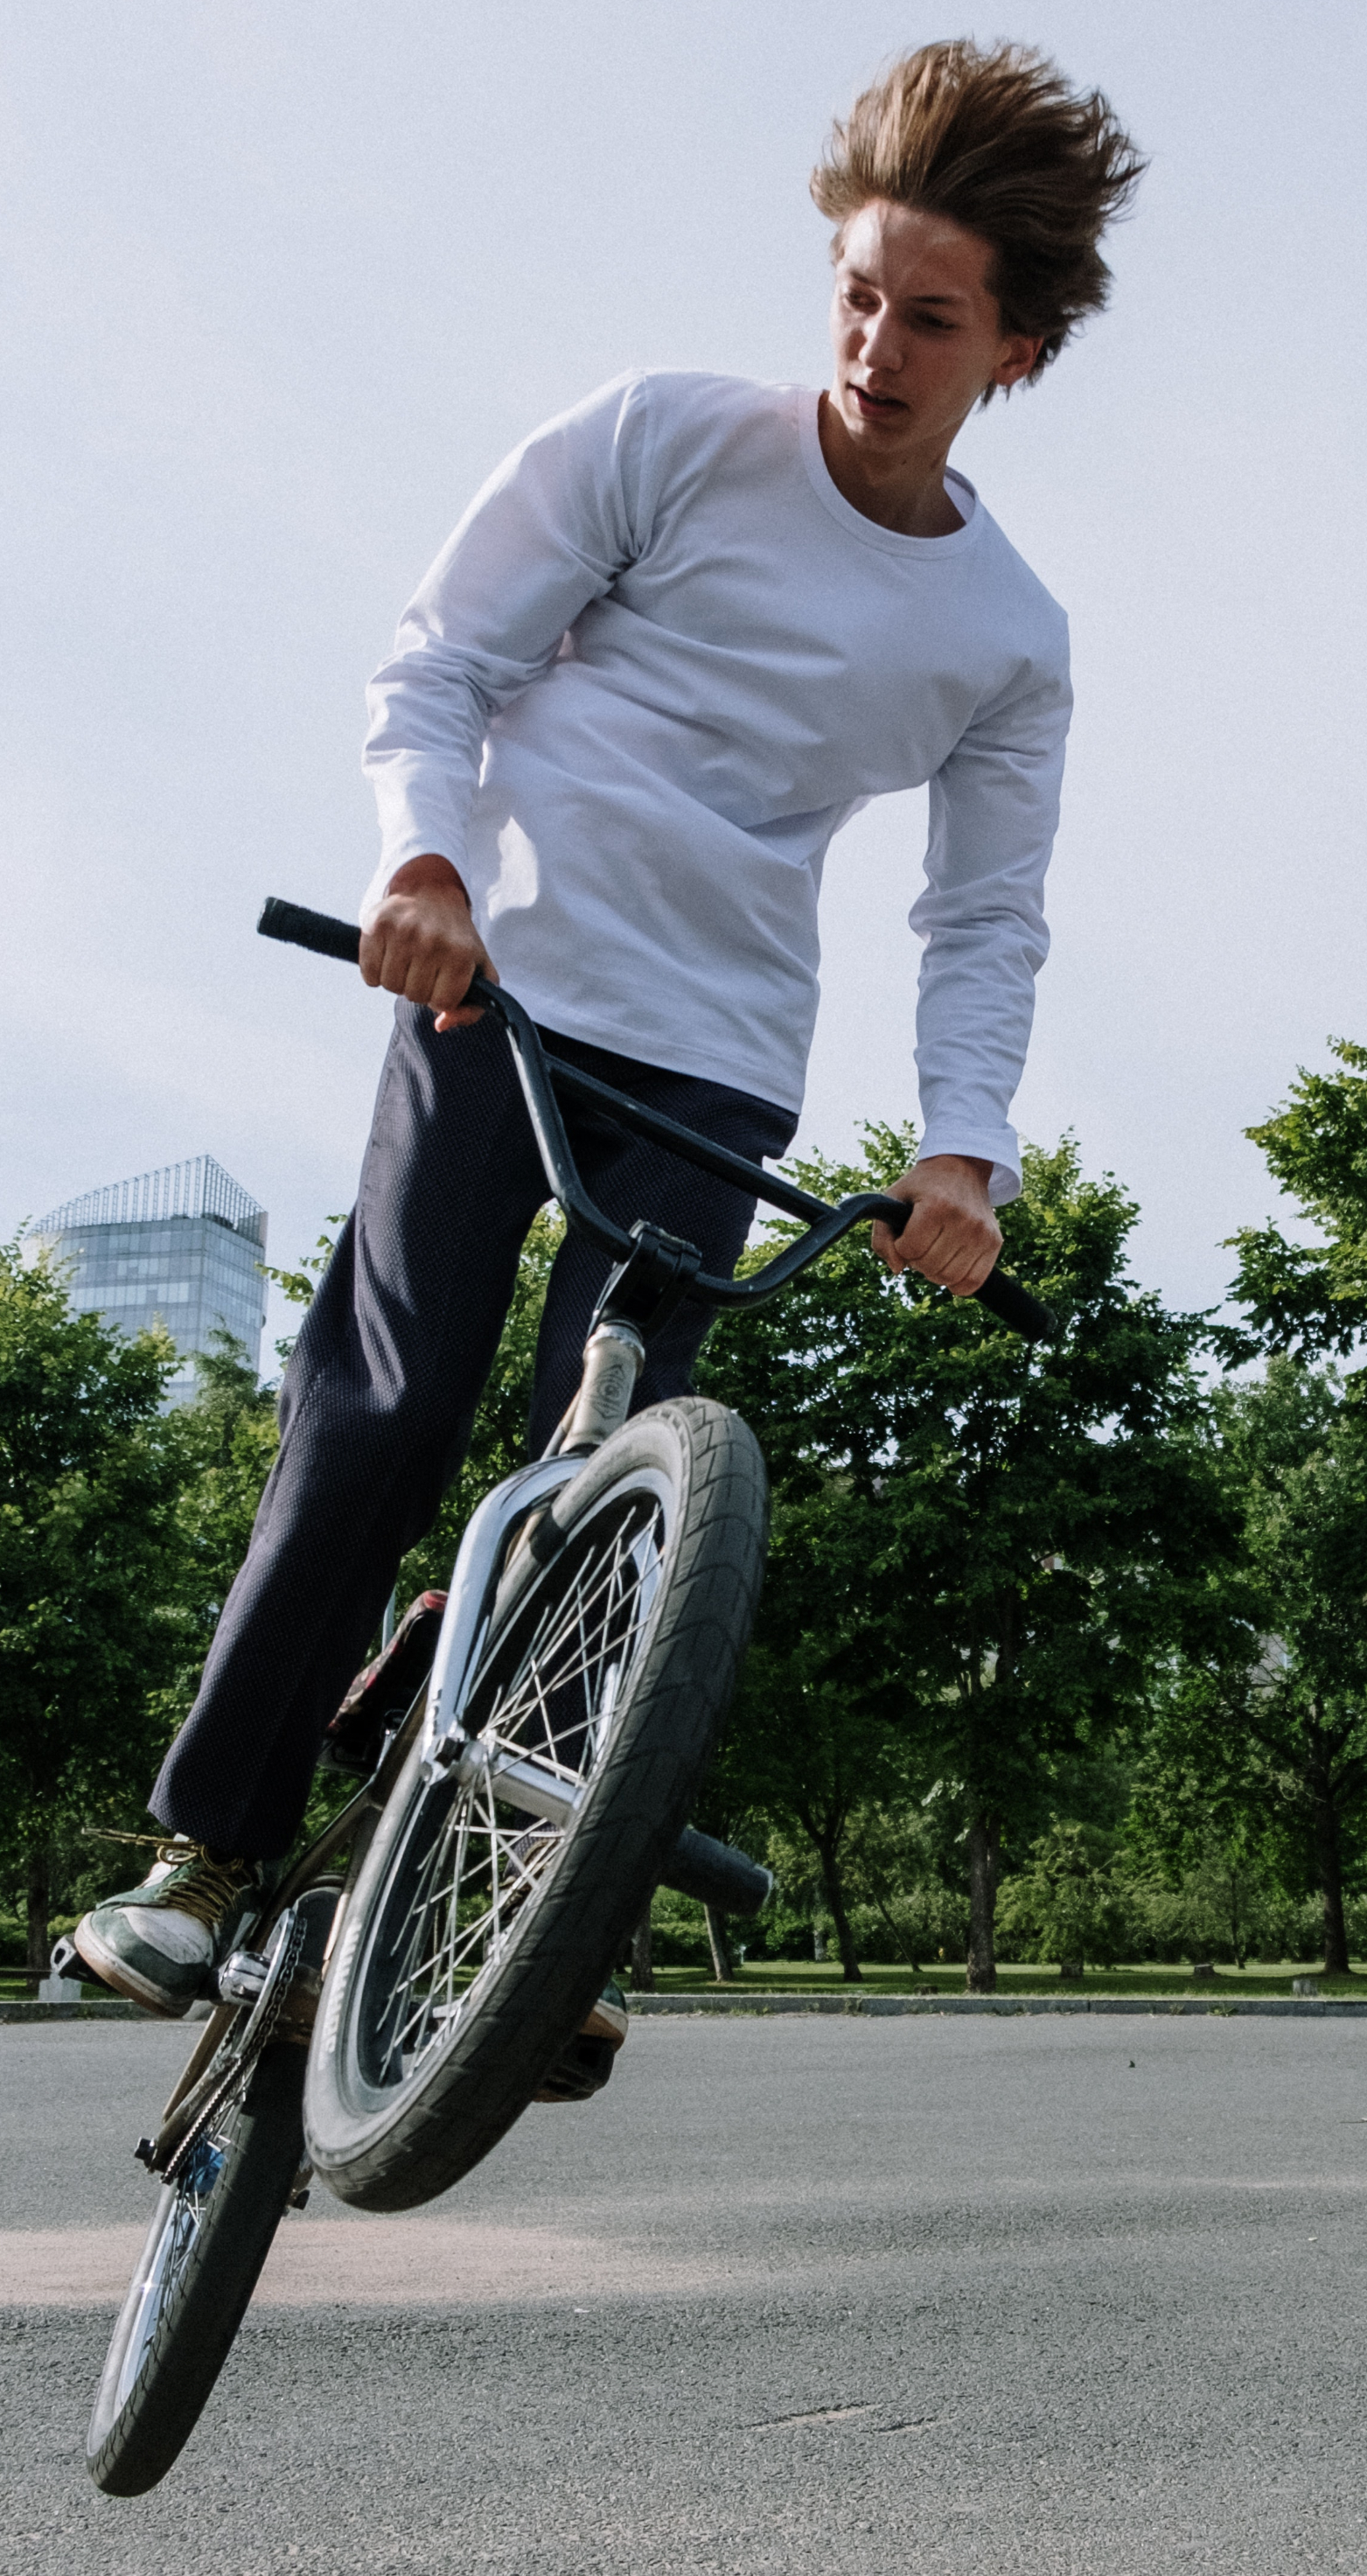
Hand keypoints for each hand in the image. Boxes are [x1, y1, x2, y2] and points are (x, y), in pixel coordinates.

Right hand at [359, 852, 497, 1031]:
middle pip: (414, 996)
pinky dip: (375, 972)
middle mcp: (431, 941)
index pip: (440, 1003)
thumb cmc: (455, 937)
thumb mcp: (478, 969)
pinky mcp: (376, 925)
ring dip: (397, 979)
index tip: (442, 978)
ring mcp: (402, 932)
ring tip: (407, 959)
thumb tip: (441, 1025)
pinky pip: (369, 974)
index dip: (439, 995)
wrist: (431, 891)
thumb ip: (472, 1007)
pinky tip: (388, 955)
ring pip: (390, 986)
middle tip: (423, 965)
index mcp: (460, 954)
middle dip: (418, 986)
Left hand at [871, 1155, 1000, 1294]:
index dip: (901, 1246)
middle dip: (917, 1260)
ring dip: (934, 1272)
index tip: (905, 1232)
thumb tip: (898, 1270)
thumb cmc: (922, 1187)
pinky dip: (957, 1284)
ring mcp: (982, 1232)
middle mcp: (963, 1219)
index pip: (909, 1249)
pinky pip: (973, 1282)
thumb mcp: (893, 1199)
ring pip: (949, 1277)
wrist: (963, 1168)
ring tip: (934, 1252)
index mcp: (936, 1205)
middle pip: (929, 1266)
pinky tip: (950, 1267)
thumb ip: (882, 1237)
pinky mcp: (994, 1242)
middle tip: (921, 1243)